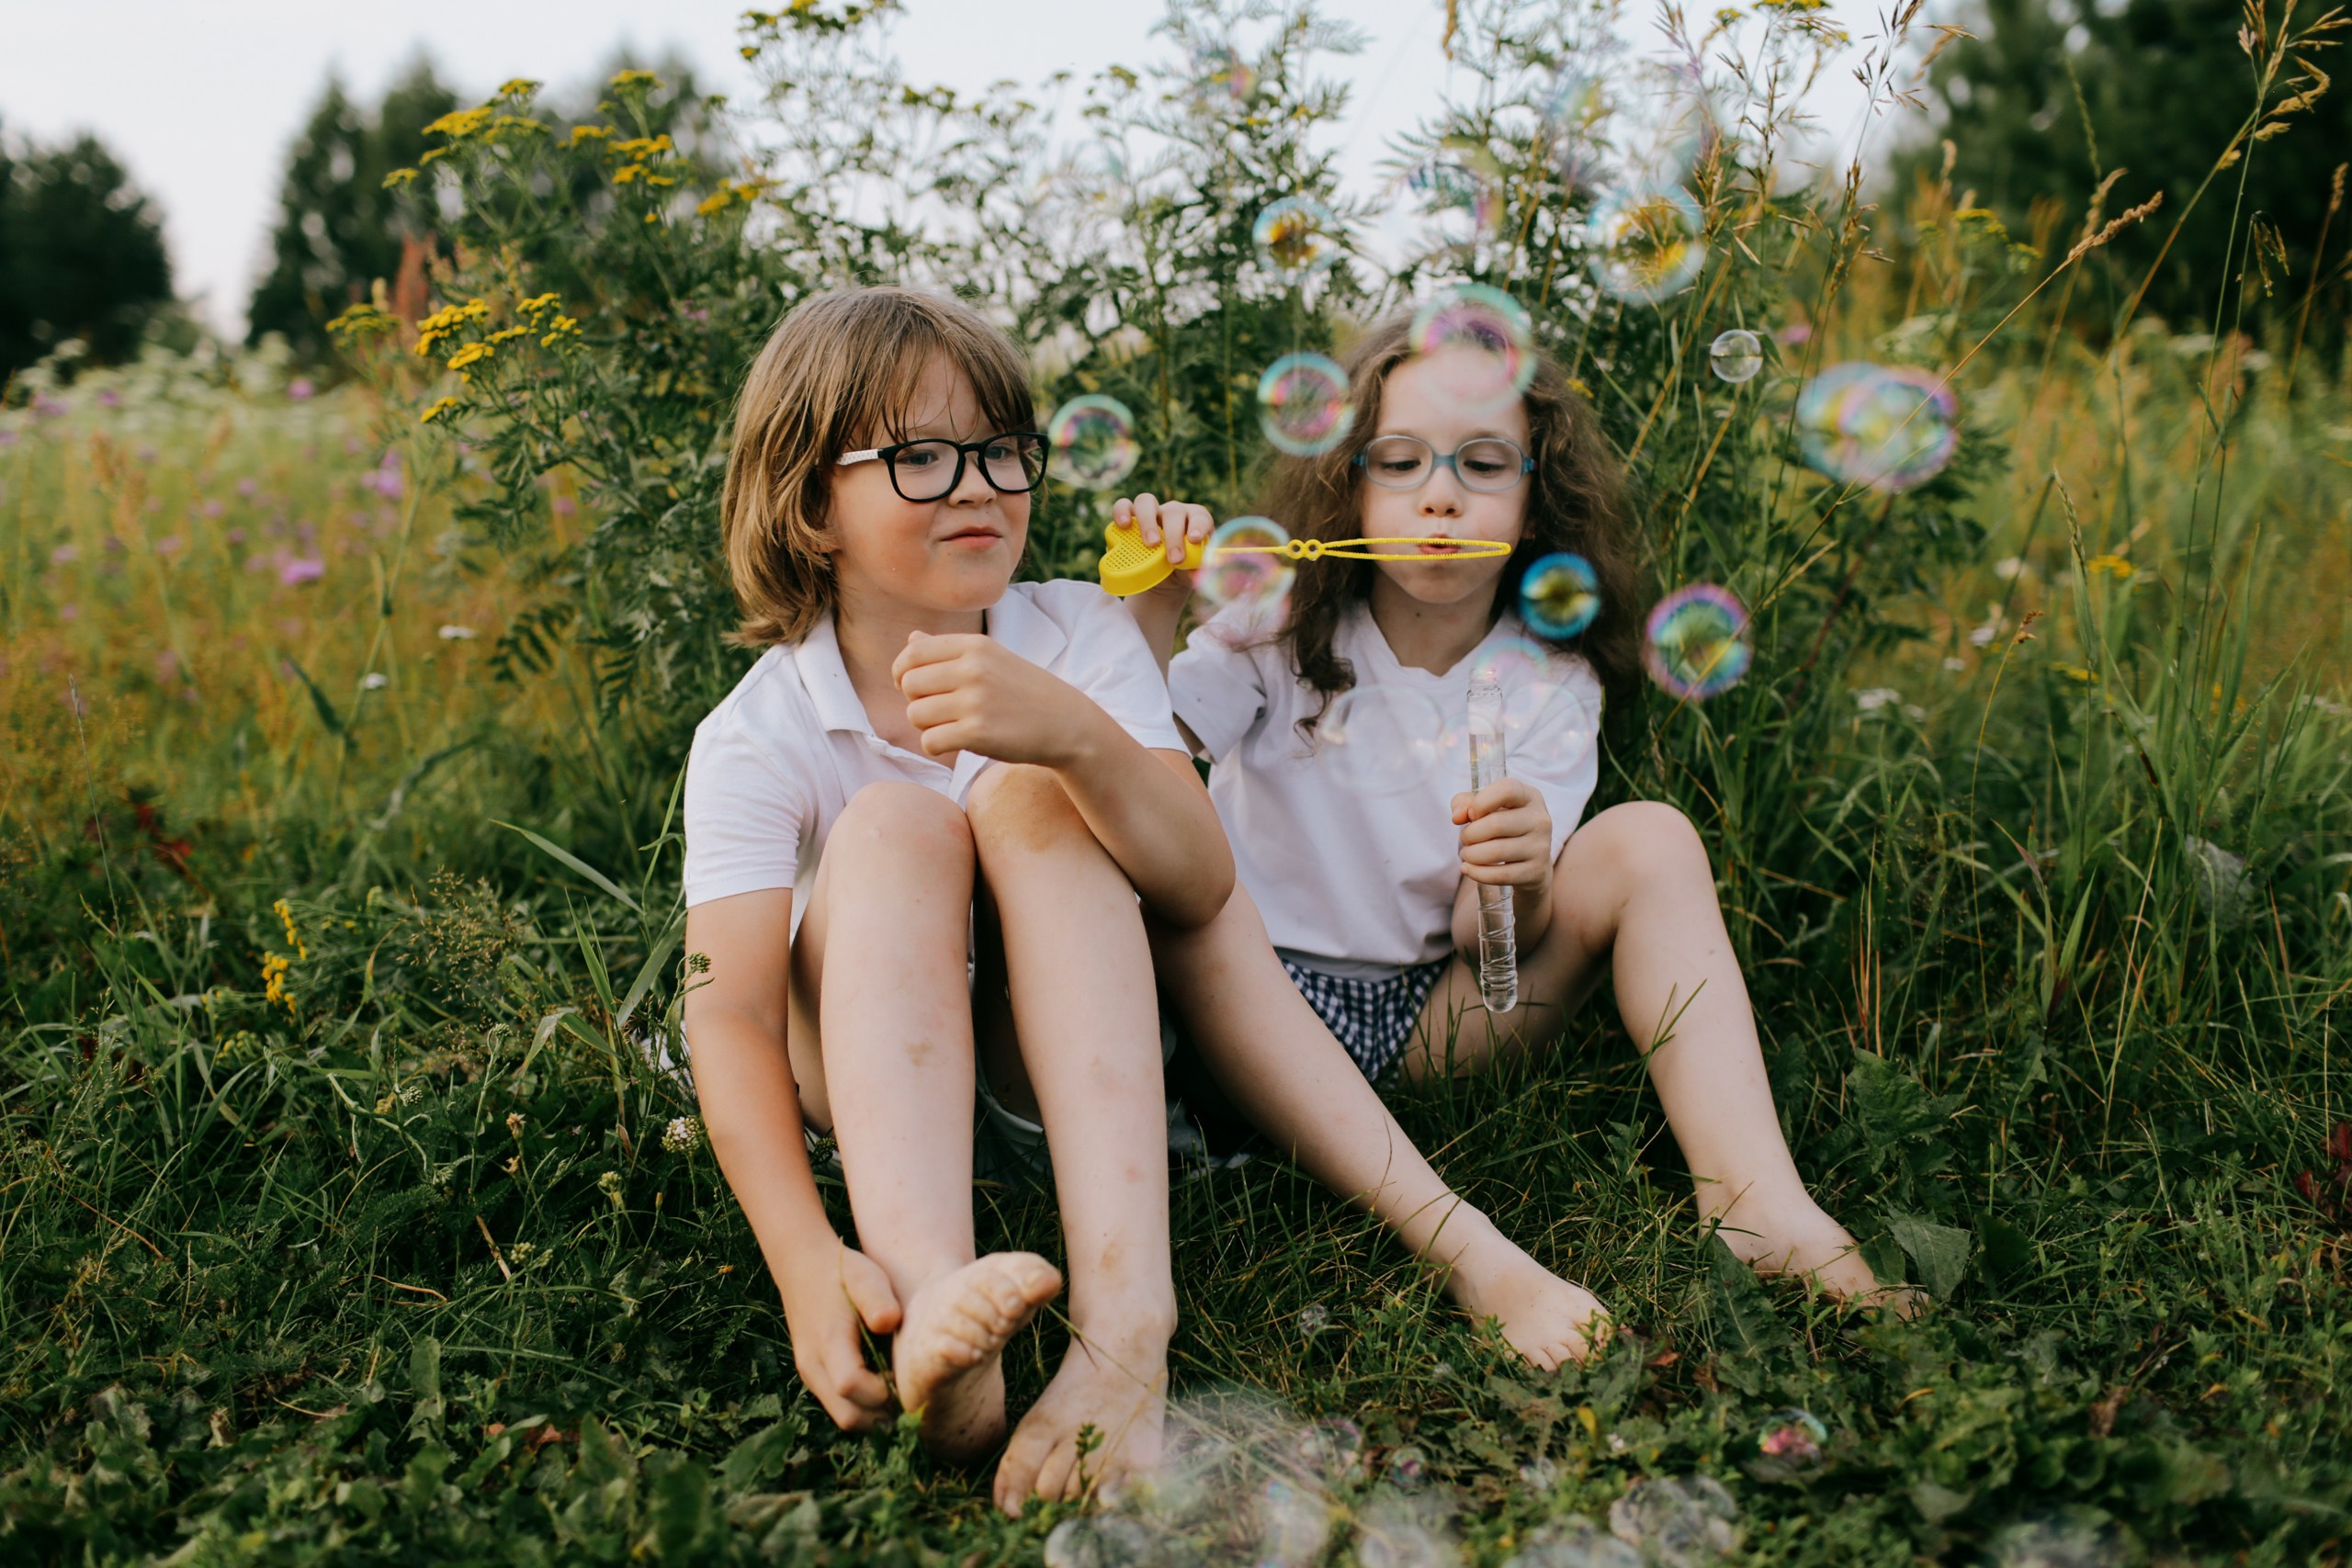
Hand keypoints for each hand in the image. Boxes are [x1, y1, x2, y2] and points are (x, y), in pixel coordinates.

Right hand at [777, 1240, 901, 1431]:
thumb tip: (889, 1322)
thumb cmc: (842, 1272)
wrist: (802, 1266)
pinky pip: (838, 1405)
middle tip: (909, 1396)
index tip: (904, 1377)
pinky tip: (882, 1386)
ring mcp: (810, 1374)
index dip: (882, 1391)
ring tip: (898, 1392)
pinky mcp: (813, 1375)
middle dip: (882, 1415)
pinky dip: (862, 1406)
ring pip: (843, 1416)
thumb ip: (878, 1300)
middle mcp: (813, 1366)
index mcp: (828, 1343)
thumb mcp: (865, 1276)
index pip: (851, 1386)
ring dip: (872, 1414)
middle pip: (847, 1416)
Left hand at [892, 631, 1101, 766]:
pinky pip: (929, 741)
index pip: (913, 652)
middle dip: (916, 701)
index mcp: (974, 646)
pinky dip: (935, 746)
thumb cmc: (1024, 691)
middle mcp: (973, 669)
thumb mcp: (992, 658)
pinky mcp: (977, 733)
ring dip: (927, 726)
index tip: (915, 687)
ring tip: (951, 726)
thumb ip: (948, 649)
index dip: (903, 672)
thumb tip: (911, 639)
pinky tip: (954, 743)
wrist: (1066, 724)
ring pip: (915, 715)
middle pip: (909, 685)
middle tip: (939, 711)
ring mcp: (976, 701)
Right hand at [1113, 493, 1214, 606]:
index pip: (1200, 516)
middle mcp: (1173, 512)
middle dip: (1174, 535)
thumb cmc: (1185, 569)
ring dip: (1148, 521)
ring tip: (1150, 543)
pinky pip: (1123, 506)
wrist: (1166, 578)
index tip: (1194, 540)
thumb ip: (1197, 570)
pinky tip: (1124, 525)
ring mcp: (1151, 513)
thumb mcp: (1194, 571)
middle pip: (1173, 512)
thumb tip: (1196, 575)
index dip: (1198, 526)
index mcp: (1195, 520)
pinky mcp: (1131, 517)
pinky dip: (1121, 512)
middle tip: (1174, 559)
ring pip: (1146, 502)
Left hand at [1451, 777, 1552, 894]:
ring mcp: (1541, 847)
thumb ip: (1465, 803)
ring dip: (1471, 854)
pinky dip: (1477, 873)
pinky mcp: (1536, 871)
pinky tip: (1468, 868)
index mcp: (1529, 797)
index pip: (1508, 790)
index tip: (1471, 814)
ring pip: (1496, 852)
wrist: (1529, 863)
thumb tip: (1457, 816)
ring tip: (1467, 854)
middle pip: (1496, 824)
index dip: (1482, 802)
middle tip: (1465, 839)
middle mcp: (1540, 819)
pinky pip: (1500, 875)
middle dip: (1470, 834)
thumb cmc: (1502, 827)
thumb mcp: (1485, 808)